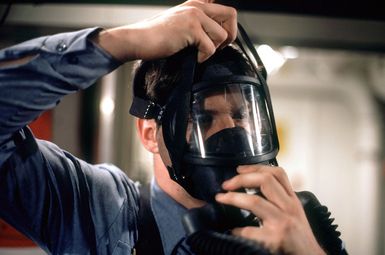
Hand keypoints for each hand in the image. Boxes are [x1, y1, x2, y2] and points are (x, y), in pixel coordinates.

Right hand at [93, 0, 236, 61]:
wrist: (138, 40)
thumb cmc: (157, 37)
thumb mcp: (180, 23)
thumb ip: (198, 23)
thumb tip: (219, 36)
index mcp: (196, 4)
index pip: (226, 10)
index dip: (228, 27)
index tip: (218, 41)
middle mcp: (197, 6)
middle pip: (231, 16)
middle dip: (228, 36)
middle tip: (216, 48)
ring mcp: (194, 16)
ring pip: (222, 35)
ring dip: (213, 49)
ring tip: (199, 53)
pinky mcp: (190, 28)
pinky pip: (210, 47)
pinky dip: (203, 57)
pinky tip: (193, 57)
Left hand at [215, 165, 325, 254]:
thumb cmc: (300, 238)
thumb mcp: (294, 213)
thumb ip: (280, 199)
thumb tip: (256, 185)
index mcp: (292, 200)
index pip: (276, 173)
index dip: (255, 167)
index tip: (239, 169)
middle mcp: (289, 208)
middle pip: (265, 181)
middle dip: (241, 179)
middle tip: (226, 185)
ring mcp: (283, 222)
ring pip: (254, 201)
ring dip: (233, 198)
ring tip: (221, 199)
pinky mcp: (276, 239)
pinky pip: (249, 230)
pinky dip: (237, 230)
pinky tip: (233, 231)